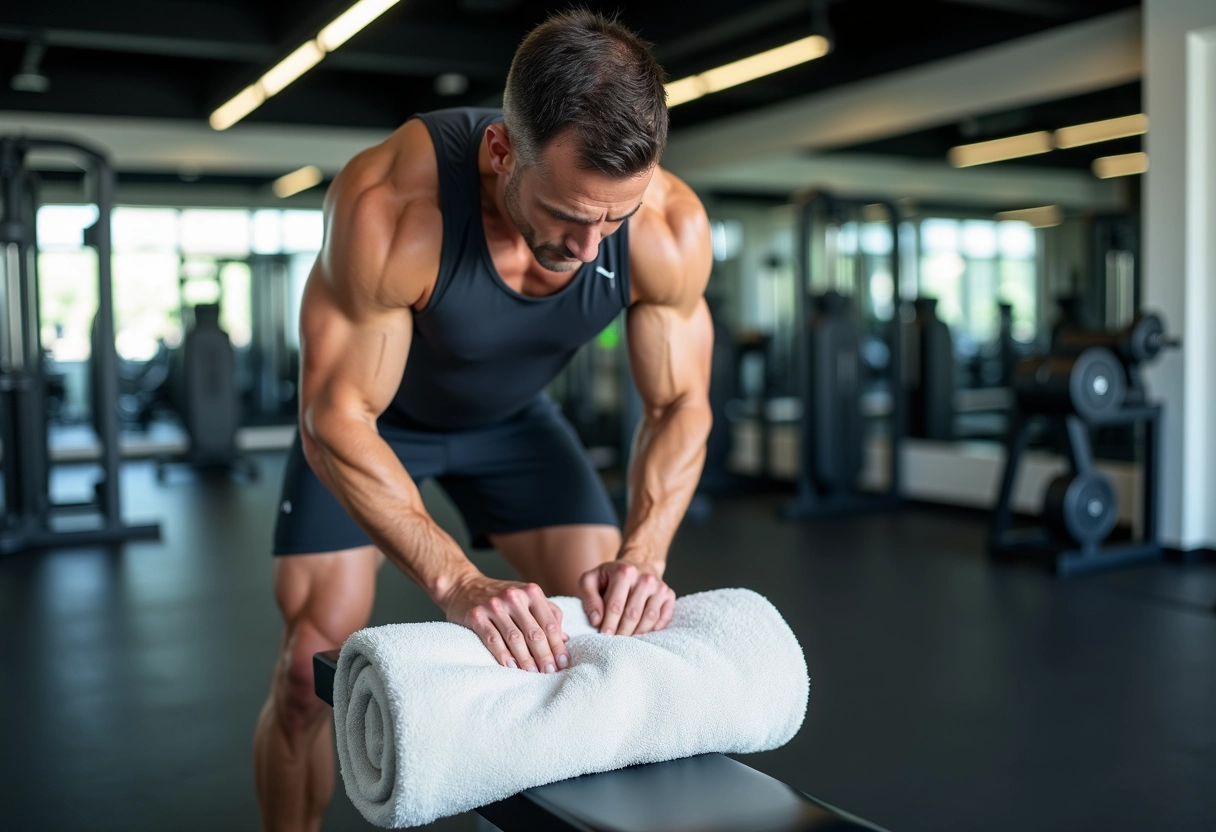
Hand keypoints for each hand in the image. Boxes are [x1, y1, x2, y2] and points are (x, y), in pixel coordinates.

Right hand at [441, 574, 569, 672]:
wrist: (463, 585)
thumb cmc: (502, 596)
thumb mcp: (527, 597)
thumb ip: (548, 613)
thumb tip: (564, 639)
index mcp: (531, 592)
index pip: (549, 623)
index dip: (558, 646)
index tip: (563, 663)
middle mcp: (514, 597)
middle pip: (534, 632)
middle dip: (544, 656)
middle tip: (549, 673)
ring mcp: (494, 605)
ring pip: (515, 638)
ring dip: (525, 659)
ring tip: (532, 673)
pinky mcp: (476, 615)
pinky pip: (492, 639)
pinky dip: (503, 655)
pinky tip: (510, 667)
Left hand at [579, 560, 674, 635]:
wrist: (639, 563)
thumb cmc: (611, 576)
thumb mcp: (591, 580)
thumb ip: (589, 598)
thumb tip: (596, 620)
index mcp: (624, 572)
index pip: (615, 605)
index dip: (609, 624)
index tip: (604, 636)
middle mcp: (645, 578)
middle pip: (633, 614)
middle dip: (622, 632)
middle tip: (615, 642)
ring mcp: (659, 587)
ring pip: (649, 618)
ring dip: (637, 633)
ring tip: (627, 638)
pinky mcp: (669, 595)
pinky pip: (664, 618)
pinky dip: (654, 629)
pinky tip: (642, 631)